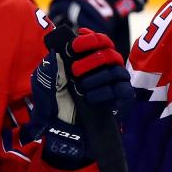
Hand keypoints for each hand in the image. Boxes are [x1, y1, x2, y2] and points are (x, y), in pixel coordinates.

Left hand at [30, 29, 132, 168]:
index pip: (98, 40)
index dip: (89, 39)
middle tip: (75, 70)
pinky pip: (121, 89)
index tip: (74, 46)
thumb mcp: (49, 83)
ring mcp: (116, 82)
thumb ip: (54, 64)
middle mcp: (105, 67)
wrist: (65, 131)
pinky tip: (90, 97)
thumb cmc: (58, 103)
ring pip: (116, 70)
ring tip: (81, 87)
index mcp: (90, 58)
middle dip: (91, 59)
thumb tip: (60, 48)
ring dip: (97, 77)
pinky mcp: (122, 98)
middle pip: (109, 52)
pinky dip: (105, 92)